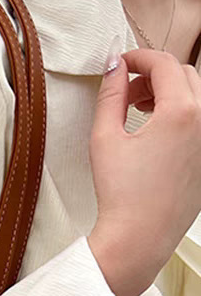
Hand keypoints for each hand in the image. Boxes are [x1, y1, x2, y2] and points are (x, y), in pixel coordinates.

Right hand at [87, 47, 200, 295]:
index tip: (120, 64)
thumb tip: (113, 65)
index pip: (163, 63)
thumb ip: (110, 94)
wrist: (139, 238)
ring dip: (170, 93)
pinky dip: (181, 115)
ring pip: (196, 97)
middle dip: (155, 75)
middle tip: (127, 92)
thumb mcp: (105, 138)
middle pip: (185, 74)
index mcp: (180, 112)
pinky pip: (199, 122)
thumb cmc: (121, 194)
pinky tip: (155, 133)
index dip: (138, 58)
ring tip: (140, 111)